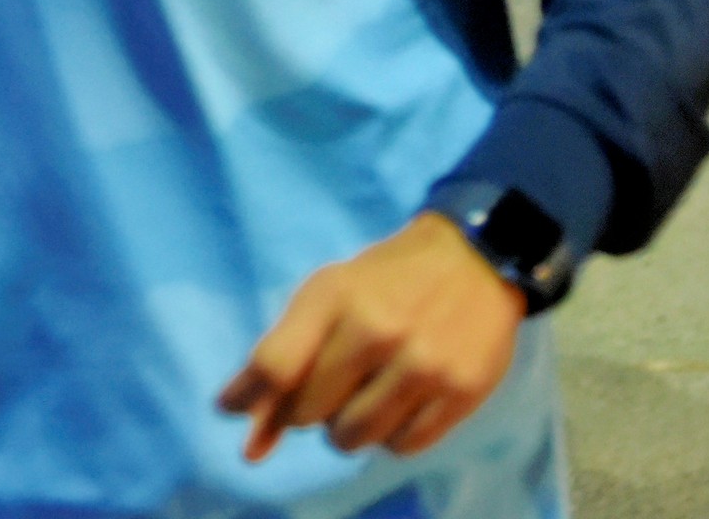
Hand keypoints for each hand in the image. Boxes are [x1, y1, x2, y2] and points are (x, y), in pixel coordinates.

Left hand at [217, 213, 524, 463]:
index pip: (274, 365)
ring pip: (352, 438)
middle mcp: (377, 330)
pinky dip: (392, 434)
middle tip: (328, 385)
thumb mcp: (328, 297)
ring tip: (365, 394)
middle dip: (307, 408)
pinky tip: (399, 402)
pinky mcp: (461, 391)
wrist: (475, 259)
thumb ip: (284, 360)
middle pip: (308, 412)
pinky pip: (402, 447)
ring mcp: (422, 363)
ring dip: (348, 427)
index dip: (247, 397)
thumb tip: (250, 445)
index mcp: (335, 296)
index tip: (233, 406)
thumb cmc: (386, 280)